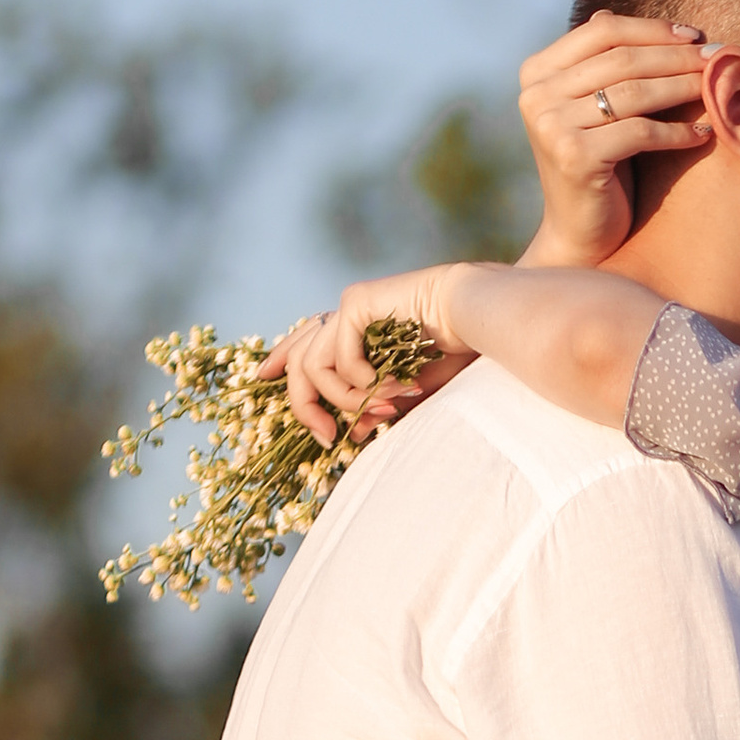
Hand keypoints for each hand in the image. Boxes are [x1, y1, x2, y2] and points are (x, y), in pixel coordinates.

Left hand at [269, 268, 479, 449]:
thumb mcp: (407, 392)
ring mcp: (349, 308)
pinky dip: (363, 381)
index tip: (262, 377)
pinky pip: (340, 357)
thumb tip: (351, 434)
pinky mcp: (357, 302)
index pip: (303, 344)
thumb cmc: (454, 349)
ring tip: (383, 409)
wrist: (477, 318)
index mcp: (354, 331)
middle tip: (326, 436)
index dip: (279, 359)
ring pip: (314, 365)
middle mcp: (345, 317)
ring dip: (346, 399)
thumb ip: (375, 408)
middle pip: (298, 361)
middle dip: (304, 404)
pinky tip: (397, 385)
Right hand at [519, 13, 713, 266]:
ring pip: (634, 93)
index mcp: (536, 72)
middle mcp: (537, 95)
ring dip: (683, 88)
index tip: (694, 36)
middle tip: (717, 59)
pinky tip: (704, 133)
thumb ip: (597, 65)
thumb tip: (607, 9)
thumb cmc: (597, 165)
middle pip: (623, 59)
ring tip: (716, 88)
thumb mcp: (593, 108)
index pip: (603, 32)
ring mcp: (551, 126)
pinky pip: (641, 132)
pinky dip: (678, 132)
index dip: (653, 30)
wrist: (579, 233)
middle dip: (676, 57)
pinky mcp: (574, 157)